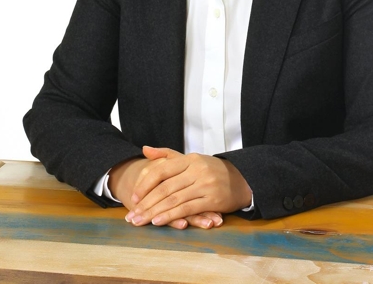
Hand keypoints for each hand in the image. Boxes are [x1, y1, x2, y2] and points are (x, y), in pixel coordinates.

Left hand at [109, 156, 223, 229]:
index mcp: (189, 159)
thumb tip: (144, 149)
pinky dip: (171, 216)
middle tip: (131, 216)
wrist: (241, 179)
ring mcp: (204, 185)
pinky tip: (159, 222)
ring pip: (174, 200)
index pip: (161, 170)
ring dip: (154, 213)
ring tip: (140, 221)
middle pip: (165, 188)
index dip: (145, 185)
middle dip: (146, 204)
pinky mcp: (212, 200)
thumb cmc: (211, 170)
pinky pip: (187, 209)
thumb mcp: (190, 159)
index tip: (133, 198)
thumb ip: (167, 155)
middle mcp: (196, 170)